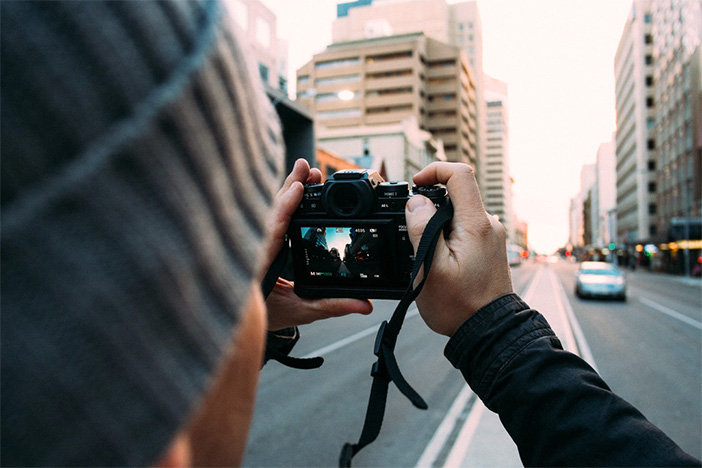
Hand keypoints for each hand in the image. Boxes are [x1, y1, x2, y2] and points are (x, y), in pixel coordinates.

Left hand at [262, 159, 372, 329]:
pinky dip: (283, 202)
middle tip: (308, 170)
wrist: (243, 323)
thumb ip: (332, 305)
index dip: (283, 208)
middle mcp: (253, 249)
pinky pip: (270, 217)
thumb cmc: (267, 317)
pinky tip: (295, 190)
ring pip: (268, 211)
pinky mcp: (260, 241)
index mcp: (257, 266)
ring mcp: (255, 243)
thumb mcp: (302, 311)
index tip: (297, 188)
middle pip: (269, 212)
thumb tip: (364, 304)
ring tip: (306, 174)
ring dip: (287, 191)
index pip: (270, 231)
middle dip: (290, 188)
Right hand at [405, 162, 512, 336]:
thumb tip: (416, 202)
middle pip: (457, 194)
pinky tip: (441, 262)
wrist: (488, 331)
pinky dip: (448, 236)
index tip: (416, 185)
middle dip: (431, 206)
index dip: (434, 171)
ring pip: (458, 213)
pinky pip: (464, 228)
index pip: (460, 175)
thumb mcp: (430, 269)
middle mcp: (488, 225)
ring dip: (438, 225)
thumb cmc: (459, 306)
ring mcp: (490, 236)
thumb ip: (422, 230)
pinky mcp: (488, 247)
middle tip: (414, 233)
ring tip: (428, 256)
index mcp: (475, 224)